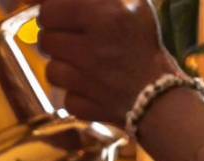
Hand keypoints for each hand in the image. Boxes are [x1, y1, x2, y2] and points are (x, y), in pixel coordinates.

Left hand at [31, 0, 182, 124]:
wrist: (158, 91)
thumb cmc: (138, 40)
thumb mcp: (127, 4)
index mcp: (105, 15)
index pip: (49, 11)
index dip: (52, 14)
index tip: (60, 18)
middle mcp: (94, 48)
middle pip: (45, 40)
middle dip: (57, 40)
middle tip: (77, 42)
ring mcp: (88, 81)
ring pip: (50, 70)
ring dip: (64, 68)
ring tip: (87, 65)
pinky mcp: (85, 107)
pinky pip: (64, 97)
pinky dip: (76, 94)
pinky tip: (93, 88)